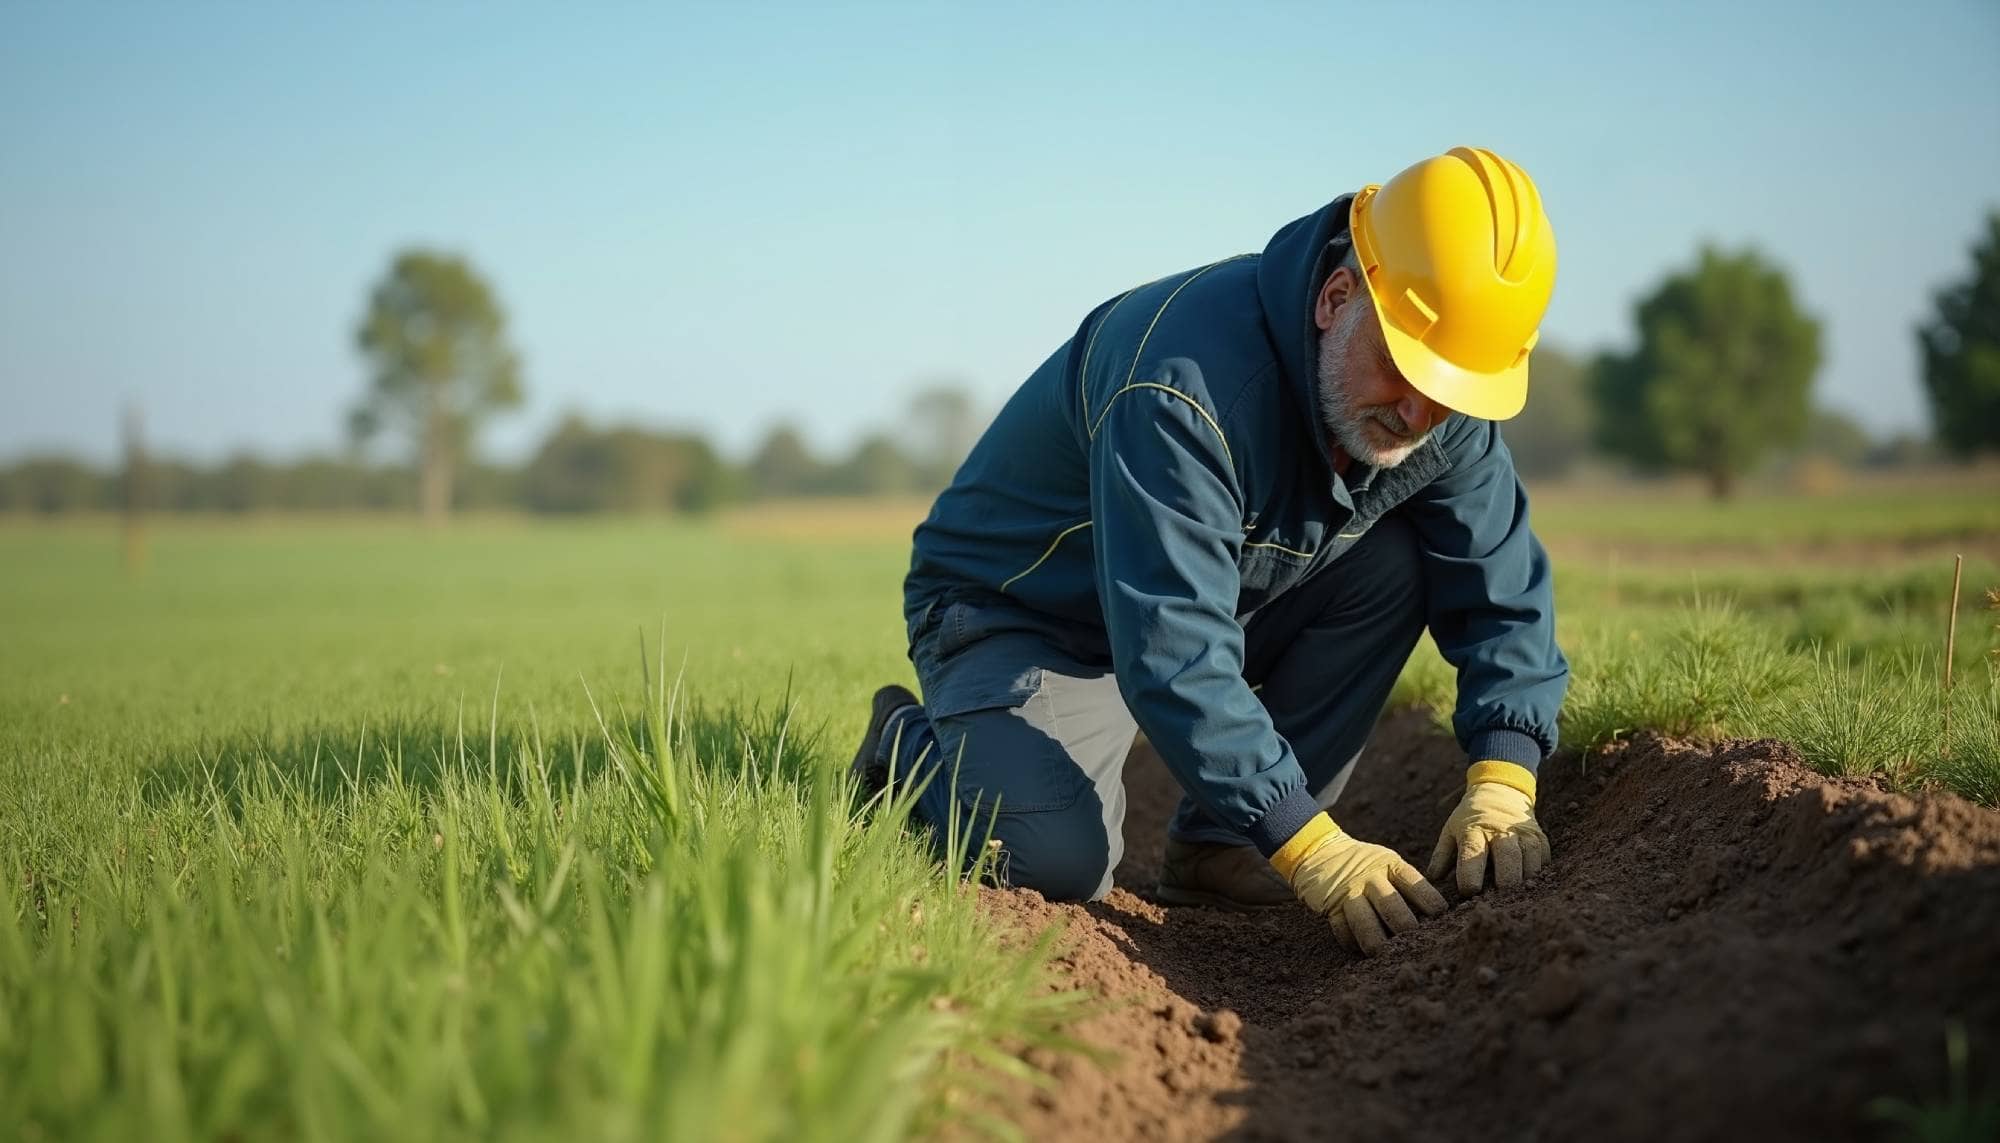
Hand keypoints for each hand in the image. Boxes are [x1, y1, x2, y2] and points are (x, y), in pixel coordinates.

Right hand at [1272, 812, 1446, 954]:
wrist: (1320, 851)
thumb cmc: (1363, 863)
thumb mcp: (1386, 862)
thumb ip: (1405, 883)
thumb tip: (1434, 917)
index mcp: (1390, 864)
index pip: (1415, 883)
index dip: (1430, 902)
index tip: (1441, 918)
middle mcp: (1370, 876)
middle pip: (1392, 906)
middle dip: (1406, 928)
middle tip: (1418, 944)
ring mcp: (1348, 892)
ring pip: (1365, 921)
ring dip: (1377, 942)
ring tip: (1387, 955)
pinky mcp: (1331, 905)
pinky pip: (1343, 929)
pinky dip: (1352, 941)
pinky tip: (1360, 949)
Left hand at [1427, 761, 1550, 894]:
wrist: (1501, 791)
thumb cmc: (1470, 818)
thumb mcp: (1451, 830)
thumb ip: (1442, 855)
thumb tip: (1432, 879)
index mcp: (1474, 829)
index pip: (1473, 852)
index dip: (1471, 873)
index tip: (1469, 891)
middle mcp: (1501, 830)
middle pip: (1508, 857)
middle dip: (1506, 881)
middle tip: (1500, 900)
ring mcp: (1523, 833)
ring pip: (1529, 859)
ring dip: (1524, 881)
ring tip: (1516, 898)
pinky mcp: (1539, 837)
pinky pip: (1543, 859)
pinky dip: (1538, 874)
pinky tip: (1531, 885)